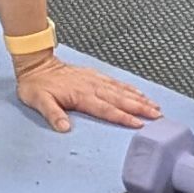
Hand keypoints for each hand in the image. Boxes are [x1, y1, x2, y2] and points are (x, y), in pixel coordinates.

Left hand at [14, 50, 161, 133]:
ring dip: (139, 98)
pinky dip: (129, 88)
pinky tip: (138, 93)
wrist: (35, 64)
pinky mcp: (94, 75)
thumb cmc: (36, 85)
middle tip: (158, 116)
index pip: (106, 109)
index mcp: (81, 95)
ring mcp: (94, 79)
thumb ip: (52, 114)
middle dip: (140, 108)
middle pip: (120, 99)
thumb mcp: (39, 101)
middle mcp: (91, 86)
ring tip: (155, 106)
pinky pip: (115, 82)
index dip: (123, 117)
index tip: (139, 123)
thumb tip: (64, 128)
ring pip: (121, 90)